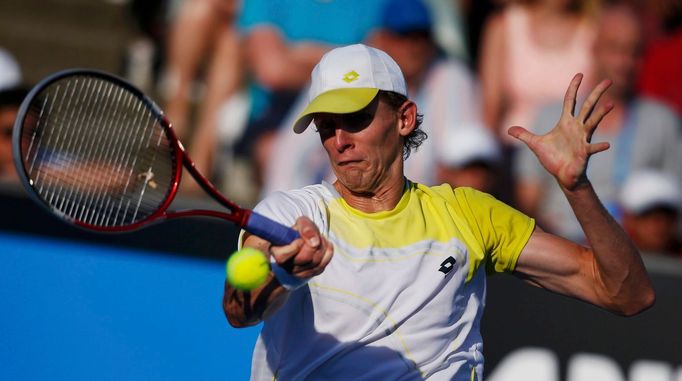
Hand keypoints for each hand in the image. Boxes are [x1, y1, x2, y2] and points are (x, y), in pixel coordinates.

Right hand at [270, 216, 333, 278]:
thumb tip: (314, 241)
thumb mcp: (301, 223)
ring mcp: (298, 272)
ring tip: (319, 238)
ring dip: (322, 246)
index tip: (301, 238)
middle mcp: (286, 265)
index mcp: (277, 252)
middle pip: (304, 259)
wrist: (305, 240)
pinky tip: (324, 244)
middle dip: (314, 244)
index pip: (283, 256)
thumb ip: (305, 227)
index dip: (296, 246)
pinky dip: (327, 252)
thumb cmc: (299, 232)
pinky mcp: (310, 274)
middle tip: (315, 235)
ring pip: (315, 262)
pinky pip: (323, 265)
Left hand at [508, 73, 613, 190]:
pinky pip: (592, 148)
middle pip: (588, 106)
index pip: (570, 100)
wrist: (562, 176)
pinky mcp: (584, 153)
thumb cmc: (552, 159)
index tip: (580, 74)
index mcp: (566, 123)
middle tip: (609, 80)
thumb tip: (508, 129)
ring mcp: (582, 139)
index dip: (574, 87)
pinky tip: (606, 144)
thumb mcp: (535, 144)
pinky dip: (599, 146)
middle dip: (597, 93)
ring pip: (593, 123)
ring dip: (601, 114)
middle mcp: (577, 128)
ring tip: (611, 104)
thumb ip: (524, 135)